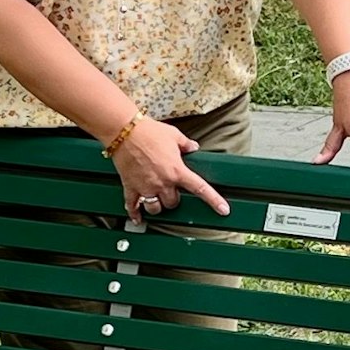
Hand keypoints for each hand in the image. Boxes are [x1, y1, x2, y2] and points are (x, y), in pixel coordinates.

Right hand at [109, 118, 230, 221]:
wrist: (125, 131)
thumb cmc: (149, 131)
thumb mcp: (174, 135)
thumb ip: (186, 144)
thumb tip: (193, 147)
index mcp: (177, 170)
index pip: (200, 188)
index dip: (214, 201)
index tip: (224, 210)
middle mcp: (162, 182)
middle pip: (173, 203)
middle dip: (174, 199)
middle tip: (172, 190)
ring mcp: (146, 186)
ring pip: (155, 208)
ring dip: (157, 206)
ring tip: (157, 198)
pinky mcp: (130, 186)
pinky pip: (132, 205)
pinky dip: (134, 213)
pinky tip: (137, 217)